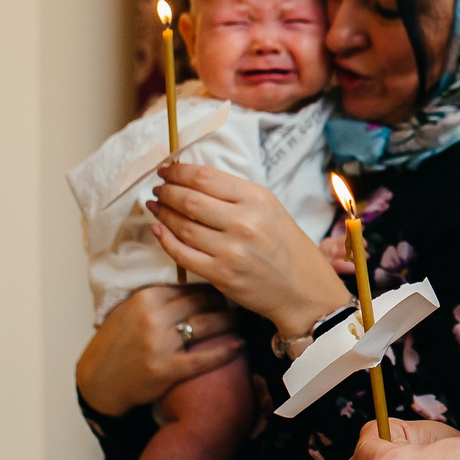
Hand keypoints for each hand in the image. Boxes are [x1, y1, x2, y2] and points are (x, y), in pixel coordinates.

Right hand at [76, 285, 243, 416]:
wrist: (100, 379)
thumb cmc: (117, 343)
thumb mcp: (129, 310)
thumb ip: (156, 297)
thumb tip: (189, 281)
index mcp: (145, 297)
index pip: (188, 286)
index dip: (211, 288)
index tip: (225, 288)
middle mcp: (152, 317)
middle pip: (201, 302)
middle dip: (224, 302)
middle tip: (240, 301)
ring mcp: (159, 343)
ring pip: (206, 325)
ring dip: (229, 322)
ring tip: (242, 320)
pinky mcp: (166, 368)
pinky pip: (203, 358)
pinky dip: (225, 351)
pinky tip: (239, 346)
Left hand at [148, 163, 352, 337]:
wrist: (304, 289)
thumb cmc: (286, 246)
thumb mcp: (269, 208)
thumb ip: (234, 194)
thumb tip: (192, 180)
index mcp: (257, 199)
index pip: (205, 178)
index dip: (178, 172)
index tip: (166, 170)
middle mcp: (244, 222)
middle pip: (189, 199)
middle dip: (167, 191)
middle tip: (158, 189)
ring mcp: (231, 250)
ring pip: (182, 226)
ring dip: (163, 213)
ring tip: (155, 206)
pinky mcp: (221, 275)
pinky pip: (182, 254)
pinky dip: (164, 239)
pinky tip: (157, 229)